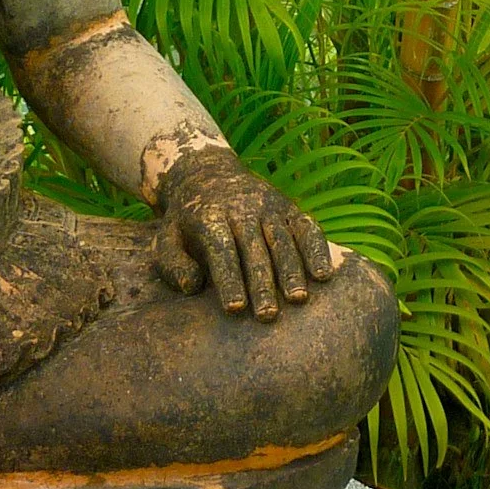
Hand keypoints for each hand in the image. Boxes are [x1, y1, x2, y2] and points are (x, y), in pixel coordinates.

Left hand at [152, 143, 337, 320]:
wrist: (206, 173)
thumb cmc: (185, 221)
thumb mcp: (165, 237)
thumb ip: (172, 264)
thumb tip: (193, 286)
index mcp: (209, 216)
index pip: (221, 250)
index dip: (229, 279)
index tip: (235, 308)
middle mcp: (242, 209)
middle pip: (255, 249)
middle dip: (262, 283)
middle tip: (268, 315)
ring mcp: (269, 206)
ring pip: (283, 239)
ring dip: (292, 270)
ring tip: (298, 299)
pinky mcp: (288, 207)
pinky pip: (306, 226)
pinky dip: (317, 249)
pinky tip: (324, 275)